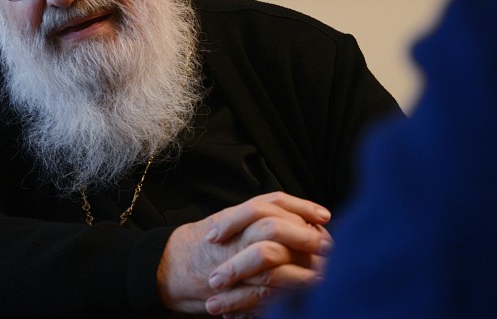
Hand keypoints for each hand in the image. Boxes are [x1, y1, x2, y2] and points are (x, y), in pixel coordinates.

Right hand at [156, 192, 332, 314]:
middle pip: (271, 225)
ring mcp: (229, 260)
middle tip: (327, 246)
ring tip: (320, 274)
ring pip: (267, 258)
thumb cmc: (205, 244)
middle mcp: (233, 234)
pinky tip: (298, 294)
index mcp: (237, 216)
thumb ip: (261, 217)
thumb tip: (302, 221)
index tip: (324, 216)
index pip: (273, 202)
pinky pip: (257, 291)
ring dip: (297, 268)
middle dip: (302, 236)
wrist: (170, 268)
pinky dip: (280, 294)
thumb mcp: (232, 221)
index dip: (301, 207)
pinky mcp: (229, 288)